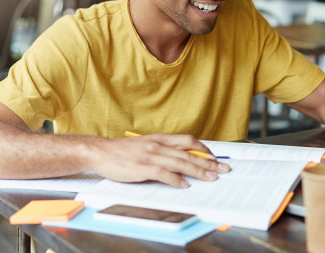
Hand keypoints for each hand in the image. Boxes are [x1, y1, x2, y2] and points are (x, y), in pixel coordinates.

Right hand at [91, 133, 230, 187]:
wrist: (101, 151)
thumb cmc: (123, 151)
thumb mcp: (146, 145)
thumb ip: (163, 150)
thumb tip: (181, 158)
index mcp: (160, 138)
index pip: (188, 141)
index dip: (204, 149)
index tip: (216, 157)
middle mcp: (159, 145)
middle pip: (190, 153)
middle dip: (209, 162)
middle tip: (223, 169)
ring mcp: (151, 155)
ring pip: (181, 163)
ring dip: (198, 171)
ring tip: (211, 178)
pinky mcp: (143, 167)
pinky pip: (164, 173)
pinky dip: (176, 180)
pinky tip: (185, 185)